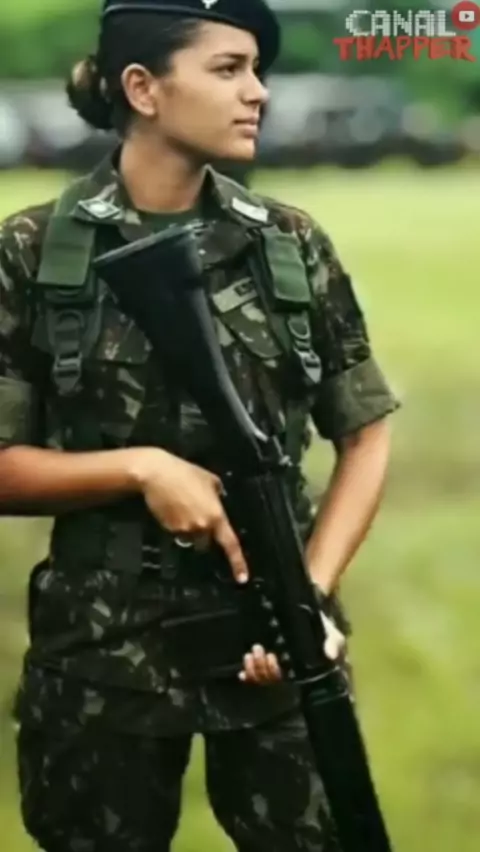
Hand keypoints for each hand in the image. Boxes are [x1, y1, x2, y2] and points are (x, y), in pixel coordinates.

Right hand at [130, 447, 248, 583]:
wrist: (156, 474)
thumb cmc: (185, 472)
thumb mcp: (210, 479)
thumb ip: (217, 494)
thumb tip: (218, 499)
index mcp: (216, 516)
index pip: (230, 544)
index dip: (238, 563)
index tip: (242, 579)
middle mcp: (201, 527)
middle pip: (205, 542)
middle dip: (203, 534)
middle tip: (197, 514)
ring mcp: (183, 530)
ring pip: (189, 537)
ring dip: (189, 528)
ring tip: (182, 506)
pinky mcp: (168, 528)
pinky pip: (176, 531)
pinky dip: (176, 523)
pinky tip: (171, 506)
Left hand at [237, 614, 345, 686]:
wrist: (309, 614)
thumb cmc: (321, 628)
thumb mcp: (330, 633)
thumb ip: (333, 642)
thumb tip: (331, 654)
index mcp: (299, 669)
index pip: (284, 680)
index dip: (273, 672)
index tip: (272, 657)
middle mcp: (286, 671)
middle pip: (269, 679)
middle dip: (261, 668)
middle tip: (260, 649)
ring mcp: (274, 667)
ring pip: (260, 678)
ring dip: (253, 668)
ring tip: (252, 652)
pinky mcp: (265, 661)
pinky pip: (254, 676)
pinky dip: (247, 674)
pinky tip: (243, 668)